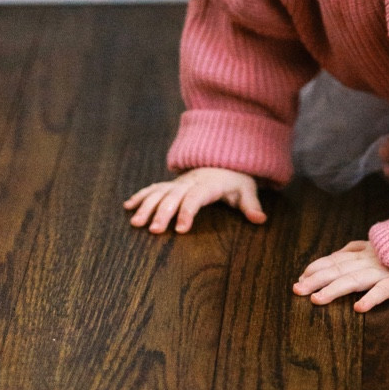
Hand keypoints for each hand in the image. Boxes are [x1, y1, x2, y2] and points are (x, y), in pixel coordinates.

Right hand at [124, 167, 267, 233]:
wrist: (224, 159)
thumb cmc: (235, 179)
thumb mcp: (246, 189)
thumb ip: (251, 204)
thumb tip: (261, 219)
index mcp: (208, 184)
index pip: (197, 198)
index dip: (188, 212)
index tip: (181, 229)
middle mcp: (190, 182)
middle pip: (174, 196)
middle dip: (163, 213)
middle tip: (154, 231)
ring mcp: (178, 182)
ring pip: (160, 192)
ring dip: (147, 206)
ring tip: (136, 223)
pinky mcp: (171, 184)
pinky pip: (153, 188)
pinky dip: (140, 196)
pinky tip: (127, 207)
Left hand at [293, 239, 388, 311]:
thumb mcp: (381, 243)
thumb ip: (360, 247)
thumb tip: (340, 253)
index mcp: (366, 251)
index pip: (337, 259)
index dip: (318, 266)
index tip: (301, 276)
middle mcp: (371, 259)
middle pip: (339, 269)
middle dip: (316, 279)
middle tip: (296, 290)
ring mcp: (385, 269)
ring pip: (356, 279)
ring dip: (335, 289)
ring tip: (317, 300)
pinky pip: (386, 289)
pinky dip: (372, 297)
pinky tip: (359, 308)